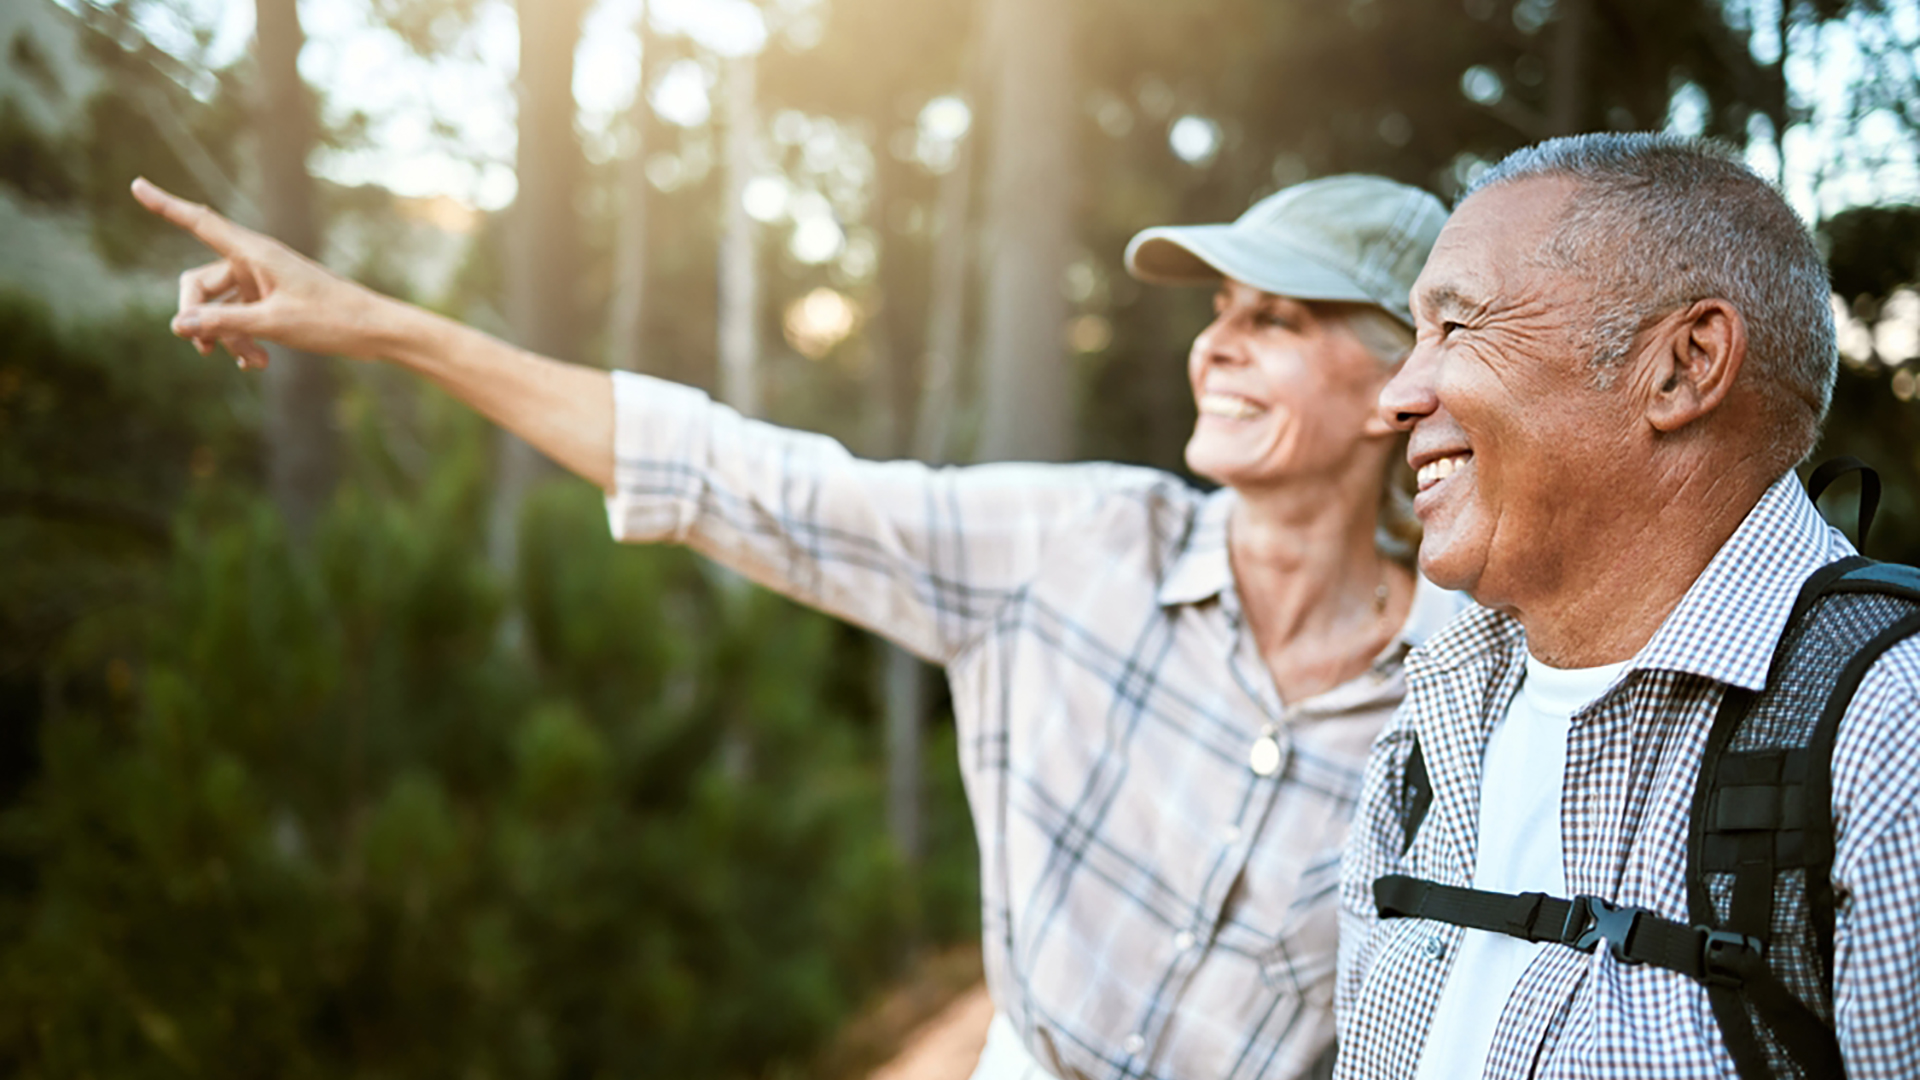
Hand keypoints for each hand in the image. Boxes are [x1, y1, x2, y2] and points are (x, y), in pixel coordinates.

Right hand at [131, 177, 395, 368]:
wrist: (374, 330)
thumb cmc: (331, 319)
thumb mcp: (273, 323)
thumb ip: (223, 323)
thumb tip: (177, 324)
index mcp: (255, 252)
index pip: (199, 223)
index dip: (166, 206)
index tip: (136, 185)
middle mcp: (254, 261)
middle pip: (200, 283)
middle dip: (200, 317)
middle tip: (203, 351)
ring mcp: (263, 281)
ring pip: (221, 307)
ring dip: (228, 337)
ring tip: (253, 364)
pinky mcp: (273, 299)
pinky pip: (242, 316)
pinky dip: (244, 338)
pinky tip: (257, 363)